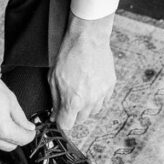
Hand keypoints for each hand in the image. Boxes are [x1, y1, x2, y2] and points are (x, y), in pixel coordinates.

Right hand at [0, 49, 35, 150]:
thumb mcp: (10, 99)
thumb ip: (21, 117)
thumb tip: (28, 127)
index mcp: (2, 128)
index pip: (22, 140)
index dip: (29, 135)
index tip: (31, 130)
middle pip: (9, 146)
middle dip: (17, 138)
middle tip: (20, 126)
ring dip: (3, 137)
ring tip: (5, 120)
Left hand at [50, 13, 116, 130]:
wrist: (88, 39)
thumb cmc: (68, 56)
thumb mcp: (53, 78)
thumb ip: (55, 100)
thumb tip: (55, 115)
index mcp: (73, 101)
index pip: (67, 125)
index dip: (61, 120)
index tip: (59, 115)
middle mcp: (90, 101)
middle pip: (81, 119)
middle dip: (73, 113)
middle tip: (69, 99)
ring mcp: (102, 94)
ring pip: (93, 111)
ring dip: (86, 106)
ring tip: (81, 91)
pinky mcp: (110, 86)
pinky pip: (103, 100)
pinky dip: (97, 97)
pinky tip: (91, 85)